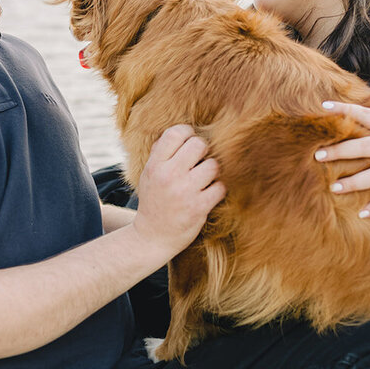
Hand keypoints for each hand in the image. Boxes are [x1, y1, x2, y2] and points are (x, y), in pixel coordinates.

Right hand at [133, 125, 224, 257]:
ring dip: (212, 172)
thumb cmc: (154, 201)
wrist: (153, 237)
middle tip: (200, 161)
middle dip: (203, 151)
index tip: (189, 142)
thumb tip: (180, 131)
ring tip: (204, 179)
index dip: (188, 133)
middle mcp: (169, 176)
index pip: (176, 133)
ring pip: (213, 165)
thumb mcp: (148, 175)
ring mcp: (185, 192)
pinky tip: (210, 193)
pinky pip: (220, 187)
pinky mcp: (199, 208)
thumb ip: (160, 152)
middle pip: (199, 145)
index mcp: (155, 165)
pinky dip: (218, 189)